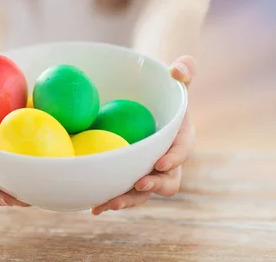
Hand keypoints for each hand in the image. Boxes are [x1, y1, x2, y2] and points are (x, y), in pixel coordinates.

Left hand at [91, 55, 195, 214]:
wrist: (146, 99)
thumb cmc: (162, 85)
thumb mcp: (177, 73)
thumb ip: (184, 69)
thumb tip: (178, 70)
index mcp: (181, 138)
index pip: (182, 150)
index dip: (174, 158)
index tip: (160, 163)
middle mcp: (167, 160)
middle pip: (167, 181)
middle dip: (153, 187)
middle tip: (137, 184)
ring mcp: (147, 170)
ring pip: (142, 193)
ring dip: (127, 200)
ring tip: (108, 204)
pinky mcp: (129, 175)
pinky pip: (122, 191)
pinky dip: (108, 199)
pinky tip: (91, 206)